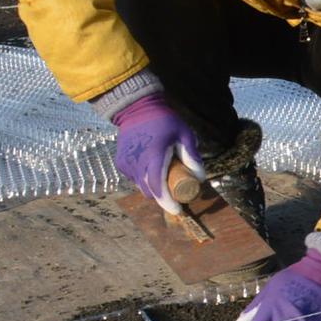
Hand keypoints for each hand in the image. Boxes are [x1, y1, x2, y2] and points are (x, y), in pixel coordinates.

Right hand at [109, 95, 203, 214]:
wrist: (137, 109)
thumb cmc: (165, 121)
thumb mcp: (184, 134)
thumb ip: (192, 155)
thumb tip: (200, 177)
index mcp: (154, 156)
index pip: (158, 186)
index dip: (167, 201)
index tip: (178, 210)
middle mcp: (137, 163)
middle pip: (149, 191)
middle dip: (163, 196)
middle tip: (176, 191)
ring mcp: (126, 163)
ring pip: (141, 186)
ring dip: (153, 186)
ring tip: (165, 176)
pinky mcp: (120, 162)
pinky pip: (134, 178)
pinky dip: (144, 178)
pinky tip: (153, 168)